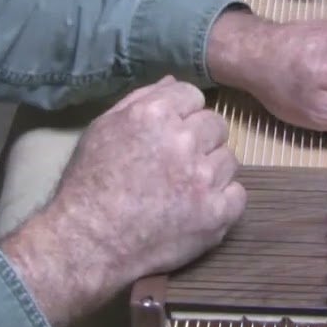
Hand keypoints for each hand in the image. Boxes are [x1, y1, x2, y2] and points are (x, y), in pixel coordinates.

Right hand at [0, 76, 244, 326]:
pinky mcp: (216, 213)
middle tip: (176, 162)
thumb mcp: (103, 130)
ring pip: (229, 159)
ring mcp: (203, 179)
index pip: (193, 96)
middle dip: (199, 139)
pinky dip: (222, 200)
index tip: (169, 133)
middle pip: (216, 125)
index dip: (182, 114)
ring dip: (211, 170)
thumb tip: (172, 83)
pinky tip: (197, 207)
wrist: (88, 243)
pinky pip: (237, 194)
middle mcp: (184, 141)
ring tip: (183, 188)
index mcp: (155, 114)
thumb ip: (140, 100)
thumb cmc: (89, 184)